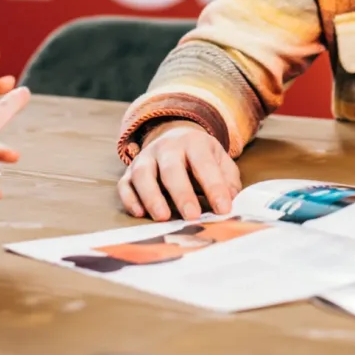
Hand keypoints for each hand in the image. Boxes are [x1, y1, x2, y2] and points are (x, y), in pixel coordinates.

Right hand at [117, 120, 241, 220]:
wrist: (174, 137)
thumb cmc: (200, 157)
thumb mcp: (220, 160)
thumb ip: (228, 180)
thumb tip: (230, 200)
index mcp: (193, 142)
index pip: (204, 164)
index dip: (214, 187)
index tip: (223, 209)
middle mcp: (167, 147)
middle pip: (171, 168)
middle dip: (182, 193)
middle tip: (192, 216)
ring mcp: (146, 158)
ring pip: (143, 174)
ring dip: (152, 196)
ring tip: (163, 217)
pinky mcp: (130, 171)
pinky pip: (124, 183)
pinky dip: (129, 199)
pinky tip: (139, 213)